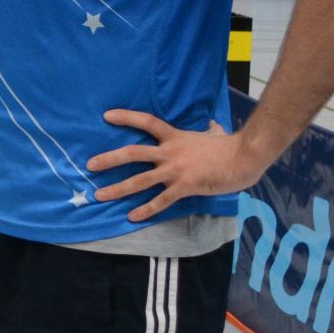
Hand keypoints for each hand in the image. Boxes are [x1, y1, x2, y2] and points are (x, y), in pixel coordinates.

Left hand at [88, 113, 268, 223]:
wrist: (242, 157)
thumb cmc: (229, 146)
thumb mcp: (213, 133)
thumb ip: (208, 131)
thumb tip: (214, 128)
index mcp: (174, 137)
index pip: (146, 122)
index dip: (126, 117)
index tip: (107, 116)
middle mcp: (169, 152)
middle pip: (132, 153)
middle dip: (109, 159)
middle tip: (90, 165)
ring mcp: (175, 170)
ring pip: (139, 180)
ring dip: (117, 188)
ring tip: (99, 195)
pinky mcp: (183, 187)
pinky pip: (160, 201)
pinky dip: (145, 210)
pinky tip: (131, 217)